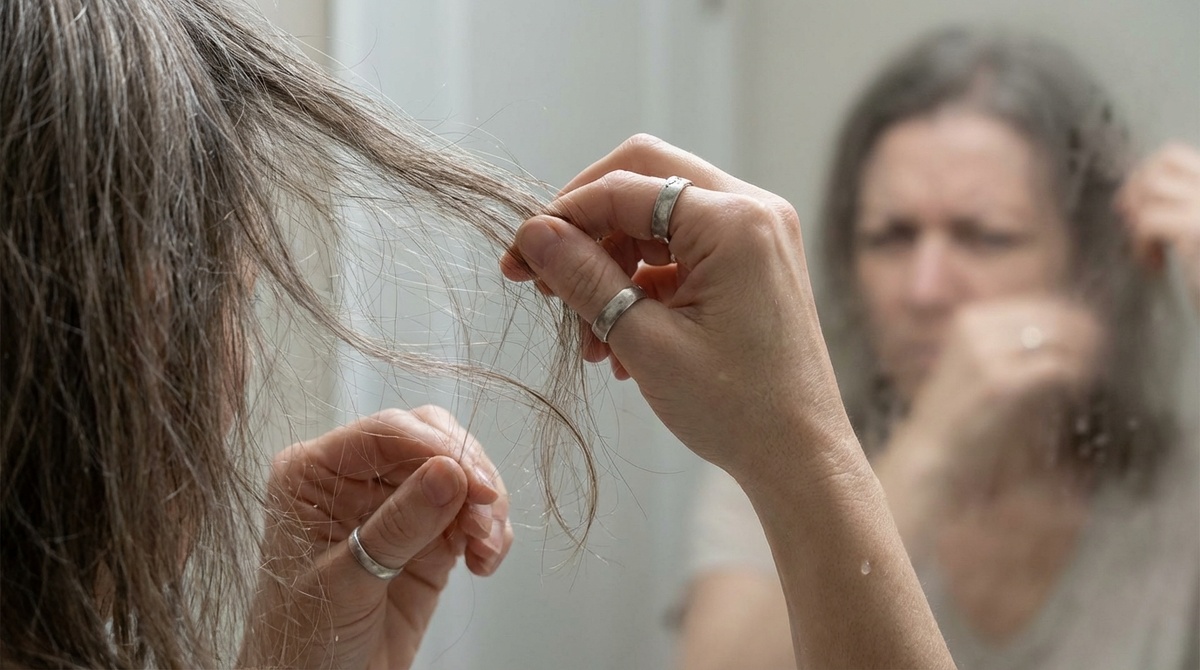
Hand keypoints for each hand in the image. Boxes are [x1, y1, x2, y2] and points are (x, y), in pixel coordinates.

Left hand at [240, 407, 512, 669]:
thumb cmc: (301, 641)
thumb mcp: (345, 581)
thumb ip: (398, 526)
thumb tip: (450, 472)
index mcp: (313, 473)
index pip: (385, 433)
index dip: (438, 449)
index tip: (476, 484)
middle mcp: (353, 479)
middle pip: (430, 440)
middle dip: (468, 474)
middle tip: (486, 514)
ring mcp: (392, 507)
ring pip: (458, 474)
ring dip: (485, 507)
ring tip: (485, 549)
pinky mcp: (426, 537)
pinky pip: (471, 514)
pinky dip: (489, 532)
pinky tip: (483, 562)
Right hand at [500, 135, 854, 483]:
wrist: (802, 458)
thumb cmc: (736, 410)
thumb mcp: (645, 343)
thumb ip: (584, 279)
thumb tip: (533, 234)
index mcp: (734, 221)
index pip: (623, 188)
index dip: (561, 219)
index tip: (519, 261)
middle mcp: (753, 210)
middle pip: (643, 183)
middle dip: (586, 230)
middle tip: (545, 279)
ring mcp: (758, 235)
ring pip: (658, 219)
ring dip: (611, 267)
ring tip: (588, 337)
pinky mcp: (754, 262)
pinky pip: (682, 251)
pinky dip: (643, 285)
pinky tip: (619, 341)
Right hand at [898, 299, 1101, 495]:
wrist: (932, 451)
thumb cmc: (963, 414)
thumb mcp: (983, 364)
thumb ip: (1017, 344)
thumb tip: (1072, 330)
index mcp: (969, 319)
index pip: (1038, 304)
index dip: (1073, 317)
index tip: (1093, 335)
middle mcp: (975, 328)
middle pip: (1051, 317)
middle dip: (1084, 334)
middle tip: (1101, 353)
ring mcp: (985, 354)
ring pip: (1057, 339)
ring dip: (1082, 354)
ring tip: (1089, 372)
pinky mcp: (999, 383)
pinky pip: (1054, 367)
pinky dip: (1074, 375)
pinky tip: (1076, 388)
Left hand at [1117, 142, 1199, 311]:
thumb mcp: (1195, 232)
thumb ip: (1182, 205)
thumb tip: (1138, 192)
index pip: (1172, 156)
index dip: (1142, 177)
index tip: (1134, 208)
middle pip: (1158, 163)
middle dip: (1134, 193)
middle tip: (1133, 227)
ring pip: (1150, 187)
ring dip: (1137, 219)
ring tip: (1147, 249)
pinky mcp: (1199, 227)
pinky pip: (1148, 220)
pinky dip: (1140, 244)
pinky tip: (1153, 266)